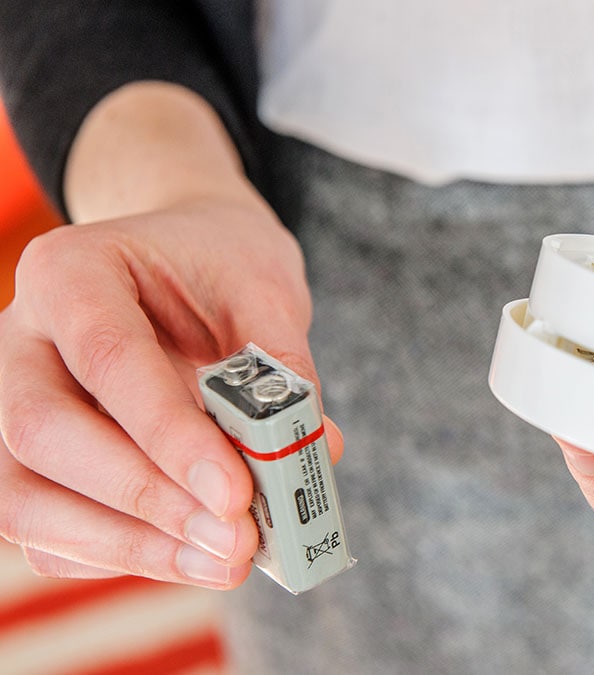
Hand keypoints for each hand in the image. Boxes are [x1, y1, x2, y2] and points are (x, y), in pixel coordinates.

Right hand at [0, 194, 343, 588]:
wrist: (188, 263)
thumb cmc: (222, 270)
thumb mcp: (264, 290)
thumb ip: (283, 367)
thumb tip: (318, 448)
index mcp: (70, 272)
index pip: (107, 357)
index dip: (168, 434)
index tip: (234, 492)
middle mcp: (19, 339)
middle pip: (43, 434)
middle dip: (145, 499)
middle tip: (235, 537)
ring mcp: (9, 406)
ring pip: (23, 499)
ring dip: (128, 545)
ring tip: (225, 562)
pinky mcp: (25, 463)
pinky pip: (43, 532)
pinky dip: (119, 556)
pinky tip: (193, 559)